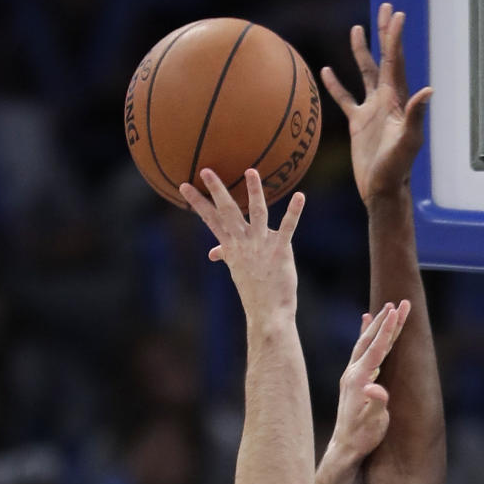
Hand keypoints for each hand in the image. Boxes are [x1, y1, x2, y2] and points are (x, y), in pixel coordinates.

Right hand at [180, 168, 304, 317]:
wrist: (267, 313)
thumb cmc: (254, 291)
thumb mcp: (237, 270)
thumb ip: (227, 254)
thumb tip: (213, 253)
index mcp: (232, 246)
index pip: (210, 219)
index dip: (197, 202)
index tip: (183, 185)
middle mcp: (244, 243)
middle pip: (228, 212)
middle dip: (217, 190)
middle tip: (206, 170)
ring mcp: (261, 246)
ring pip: (258, 214)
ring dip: (255, 192)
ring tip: (251, 171)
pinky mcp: (280, 251)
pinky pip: (287, 228)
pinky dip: (294, 213)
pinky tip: (300, 196)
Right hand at [321, 2, 430, 204]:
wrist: (382, 190)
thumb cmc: (397, 168)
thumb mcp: (407, 142)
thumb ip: (416, 116)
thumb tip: (428, 91)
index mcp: (397, 100)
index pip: (395, 62)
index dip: (394, 39)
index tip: (395, 15)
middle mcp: (385, 100)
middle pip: (384, 60)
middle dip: (384, 35)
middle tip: (385, 8)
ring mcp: (371, 111)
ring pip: (365, 74)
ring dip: (361, 52)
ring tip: (357, 29)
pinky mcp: (358, 124)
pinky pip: (345, 99)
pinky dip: (336, 85)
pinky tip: (326, 71)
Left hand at [328, 300, 409, 465]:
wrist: (344, 447)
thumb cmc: (363, 436)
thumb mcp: (374, 423)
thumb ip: (377, 404)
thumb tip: (376, 388)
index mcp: (359, 379)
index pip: (377, 349)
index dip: (388, 329)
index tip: (397, 310)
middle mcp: (352, 373)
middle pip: (372, 340)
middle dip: (387, 320)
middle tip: (402, 302)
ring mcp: (350, 374)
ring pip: (365, 343)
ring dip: (377, 324)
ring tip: (388, 307)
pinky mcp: (352, 379)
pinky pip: (361, 350)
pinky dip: (365, 334)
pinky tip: (366, 321)